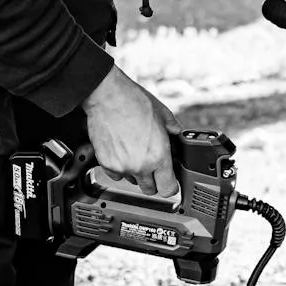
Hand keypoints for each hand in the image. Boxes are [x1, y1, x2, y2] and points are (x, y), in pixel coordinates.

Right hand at [82, 66, 182, 195]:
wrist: (108, 96)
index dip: (171, 186)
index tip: (170, 181)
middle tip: (153, 165)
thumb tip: (179, 139)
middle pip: (150, 190)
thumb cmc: (134, 101)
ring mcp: (121, 166)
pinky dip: (120, 167)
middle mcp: (140, 165)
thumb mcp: (164, 115)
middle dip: (154, 180)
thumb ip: (174, 132)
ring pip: (132, 182)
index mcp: (158, 155)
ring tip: (135, 151)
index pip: (168, 189)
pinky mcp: (106, 163)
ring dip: (136, 172)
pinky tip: (122, 150)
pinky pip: (116, 175)